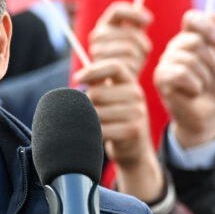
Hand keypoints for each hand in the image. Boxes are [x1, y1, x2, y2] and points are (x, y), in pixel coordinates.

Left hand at [75, 59, 162, 201]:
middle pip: (97, 93)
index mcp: (130, 82)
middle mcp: (137, 95)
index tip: (77, 78)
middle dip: (86, 103)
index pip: (114, 67)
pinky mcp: (132, 131)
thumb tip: (80, 76)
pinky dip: (94, 133)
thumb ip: (98, 84)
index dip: (93, 71)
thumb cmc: (114, 116)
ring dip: (89, 120)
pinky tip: (96, 134)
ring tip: (93, 123)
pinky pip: (102, 129)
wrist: (133, 146)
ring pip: (97, 113)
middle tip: (87, 111)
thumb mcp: (111, 96)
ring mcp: (137, 113)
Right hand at [88, 1, 152, 77]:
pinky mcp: (102, 67)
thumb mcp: (132, 39)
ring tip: (135, 63)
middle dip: (143, 43)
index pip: (117, 11)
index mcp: (105, 25)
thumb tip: (147, 19)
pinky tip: (131, 71)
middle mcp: (98, 35)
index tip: (149, 20)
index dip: (134, 13)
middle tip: (145, 51)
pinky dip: (134, 68)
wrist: (114, 82)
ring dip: (139, 58)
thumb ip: (136, 27)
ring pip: (130, 49)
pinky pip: (127, 63)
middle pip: (130, 33)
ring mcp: (98, 51)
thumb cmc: (127, 57)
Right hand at [153, 10, 214, 147]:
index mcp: (191, 39)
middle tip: (212, 77)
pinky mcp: (161, 78)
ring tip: (203, 87)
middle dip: (212, 62)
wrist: (208, 115)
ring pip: (191, 59)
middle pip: (196, 41)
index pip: (192, 18)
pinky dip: (195, 84)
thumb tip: (213, 13)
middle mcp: (175, 47)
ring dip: (206, 77)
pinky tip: (193, 91)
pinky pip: (181, 73)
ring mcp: (166, 62)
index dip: (205, 25)